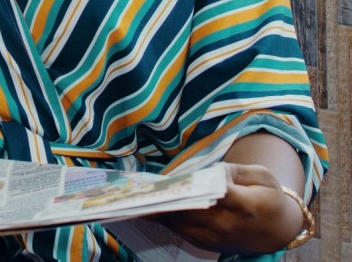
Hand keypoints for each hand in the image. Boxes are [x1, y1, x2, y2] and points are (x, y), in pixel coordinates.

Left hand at [150, 163, 303, 254]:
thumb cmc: (269, 197)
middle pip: (191, 212)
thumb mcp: (261, 176)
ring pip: (181, 224)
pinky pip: (181, 232)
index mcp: (245, 206)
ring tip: (137, 197)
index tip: (173, 179)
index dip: (194, 187)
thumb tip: (210, 173)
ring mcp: (216, 238)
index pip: (216, 195)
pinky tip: (148, 207)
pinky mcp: (208, 244)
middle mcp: (228, 224)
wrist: (279, 231)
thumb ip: (235, 171)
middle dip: (166, 200)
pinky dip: (165, 220)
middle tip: (142, 189)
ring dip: (158, 212)